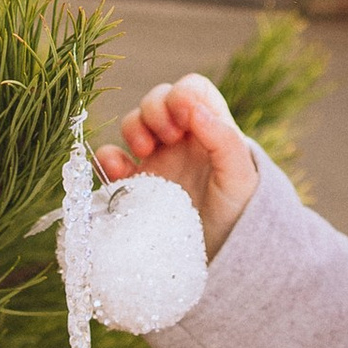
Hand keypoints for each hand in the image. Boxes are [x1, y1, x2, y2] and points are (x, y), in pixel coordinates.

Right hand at [96, 74, 257, 255]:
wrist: (224, 257)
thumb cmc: (240, 215)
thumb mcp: (241, 176)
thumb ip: (224, 139)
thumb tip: (194, 108)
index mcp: (210, 128)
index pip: (191, 90)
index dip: (180, 94)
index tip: (183, 118)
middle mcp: (182, 139)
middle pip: (157, 101)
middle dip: (154, 111)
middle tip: (166, 139)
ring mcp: (157, 160)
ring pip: (133, 124)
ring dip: (133, 129)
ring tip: (144, 153)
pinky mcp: (137, 185)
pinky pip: (112, 161)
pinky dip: (107, 158)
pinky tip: (116, 170)